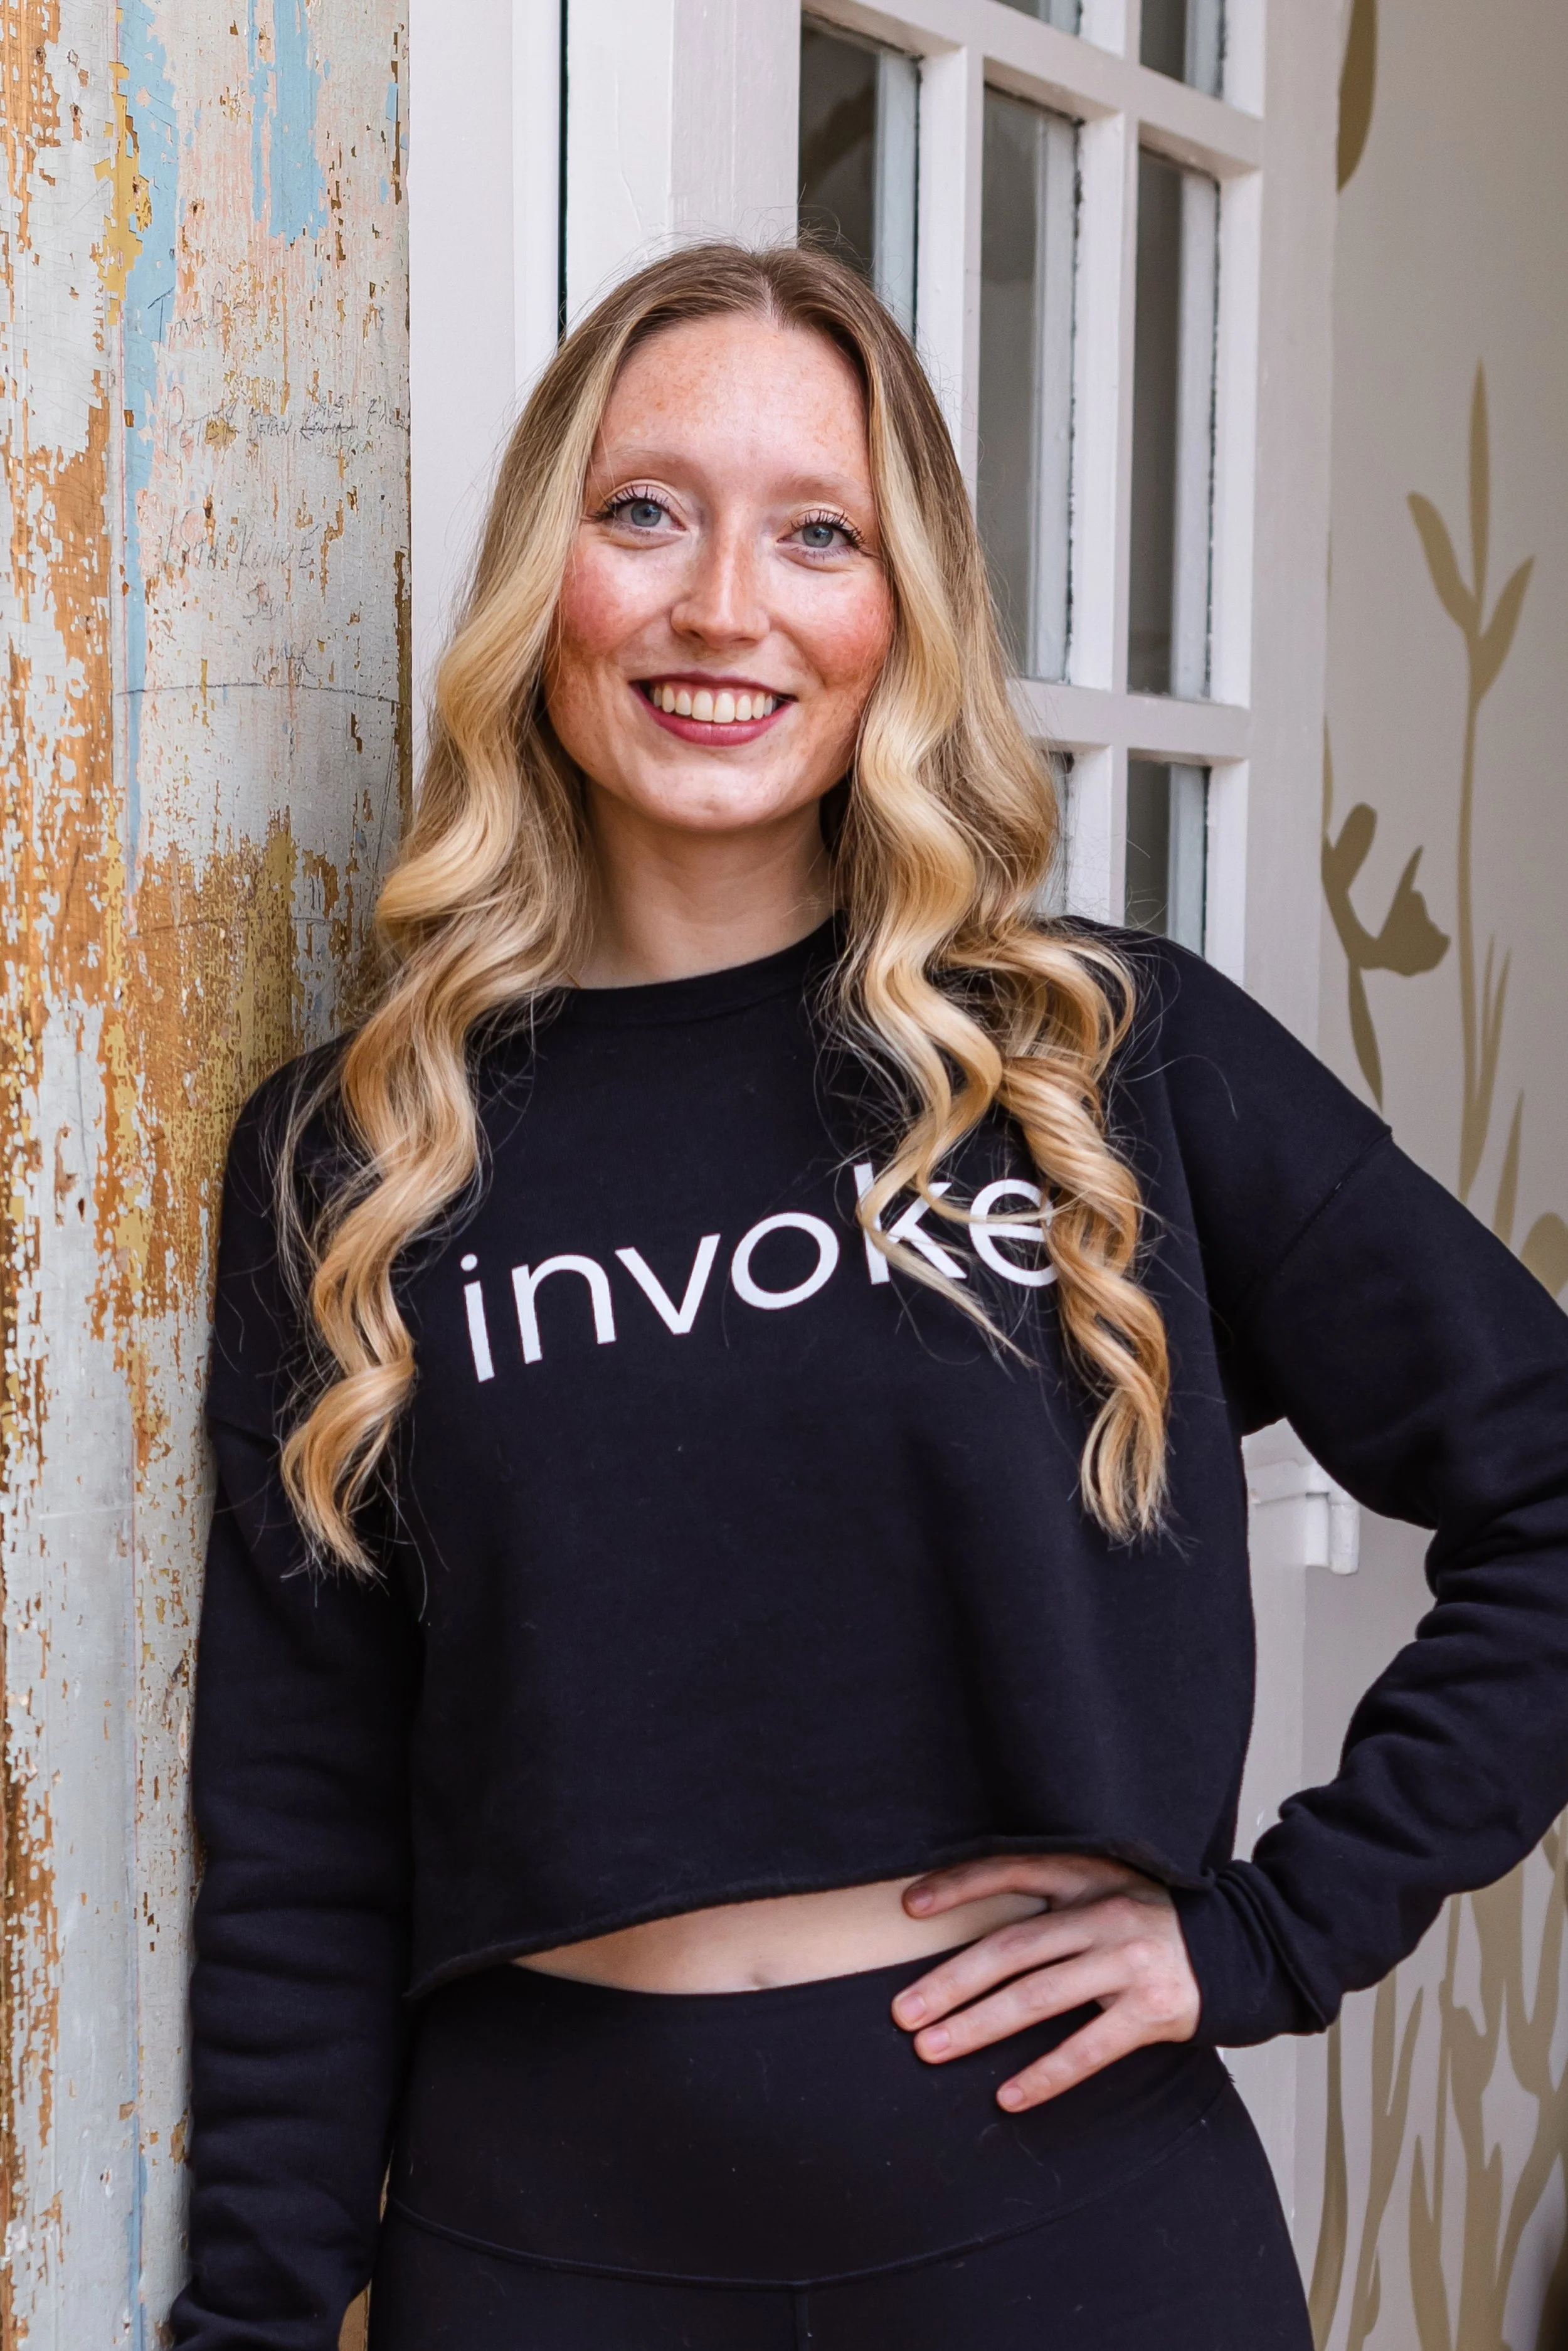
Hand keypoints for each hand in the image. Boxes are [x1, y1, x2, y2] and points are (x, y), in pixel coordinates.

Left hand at [891, 1853, 1199, 2111]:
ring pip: (1039, 1997)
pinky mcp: (1152, 2011)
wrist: (1243, 1947)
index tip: (911, 1907)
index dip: (959, 1886)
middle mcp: (1104, 1913)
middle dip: (951, 1980)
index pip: (1011, 1870)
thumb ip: (1054, 1902)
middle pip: (1012, 1947)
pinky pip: (1088, 2049)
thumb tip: (974, 1933)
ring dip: (979, 2025)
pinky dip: (1045, 2075)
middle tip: (904, 2012)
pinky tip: (1008, 2095)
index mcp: (1088, 1876)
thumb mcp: (1106, 1890)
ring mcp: (1129, 1962)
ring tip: (933, 2049)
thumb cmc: (1154, 1923)